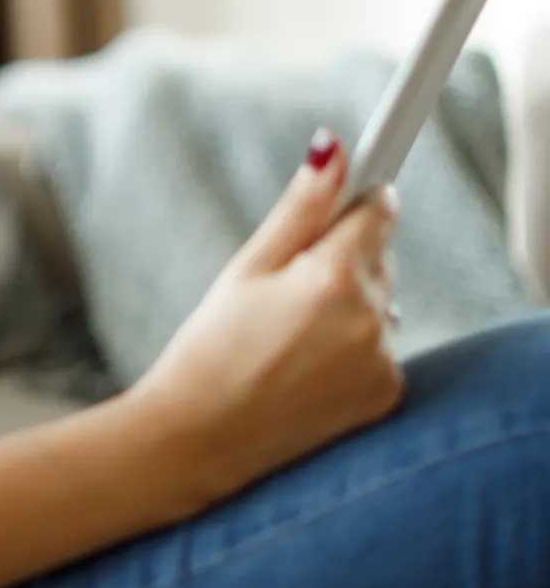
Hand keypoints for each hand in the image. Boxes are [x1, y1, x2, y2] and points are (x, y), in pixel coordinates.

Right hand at [132, 128, 403, 504]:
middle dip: (342, 257)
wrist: (201, 439)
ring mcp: (383, 361)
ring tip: (287, 333)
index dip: (359, 199)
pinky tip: (304, 365)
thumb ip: (299, 208)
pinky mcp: (385, 396)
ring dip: (349, 304)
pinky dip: (353, 348)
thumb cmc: (211, 346)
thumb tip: (332, 148)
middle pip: (378, 257)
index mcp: (332, 276)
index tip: (351, 190)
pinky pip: (380, 349)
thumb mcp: (247, 267)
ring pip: (379, 304)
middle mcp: (370, 318)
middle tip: (284, 285)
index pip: (378, 209)